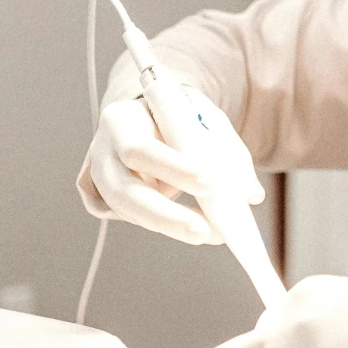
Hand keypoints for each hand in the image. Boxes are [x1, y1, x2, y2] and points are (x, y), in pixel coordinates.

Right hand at [77, 91, 263, 248]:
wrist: (148, 115)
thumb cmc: (177, 117)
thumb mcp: (203, 119)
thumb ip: (227, 152)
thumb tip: (251, 195)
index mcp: (121, 119)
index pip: (141, 149)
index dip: (173, 169)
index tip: (209, 182)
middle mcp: (101, 150)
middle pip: (125, 192)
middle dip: (166, 216)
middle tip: (204, 230)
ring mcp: (95, 176)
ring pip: (126, 210)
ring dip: (169, 224)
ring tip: (209, 232)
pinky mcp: (98, 196)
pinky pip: (120, 216)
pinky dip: (150, 222)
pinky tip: (178, 222)